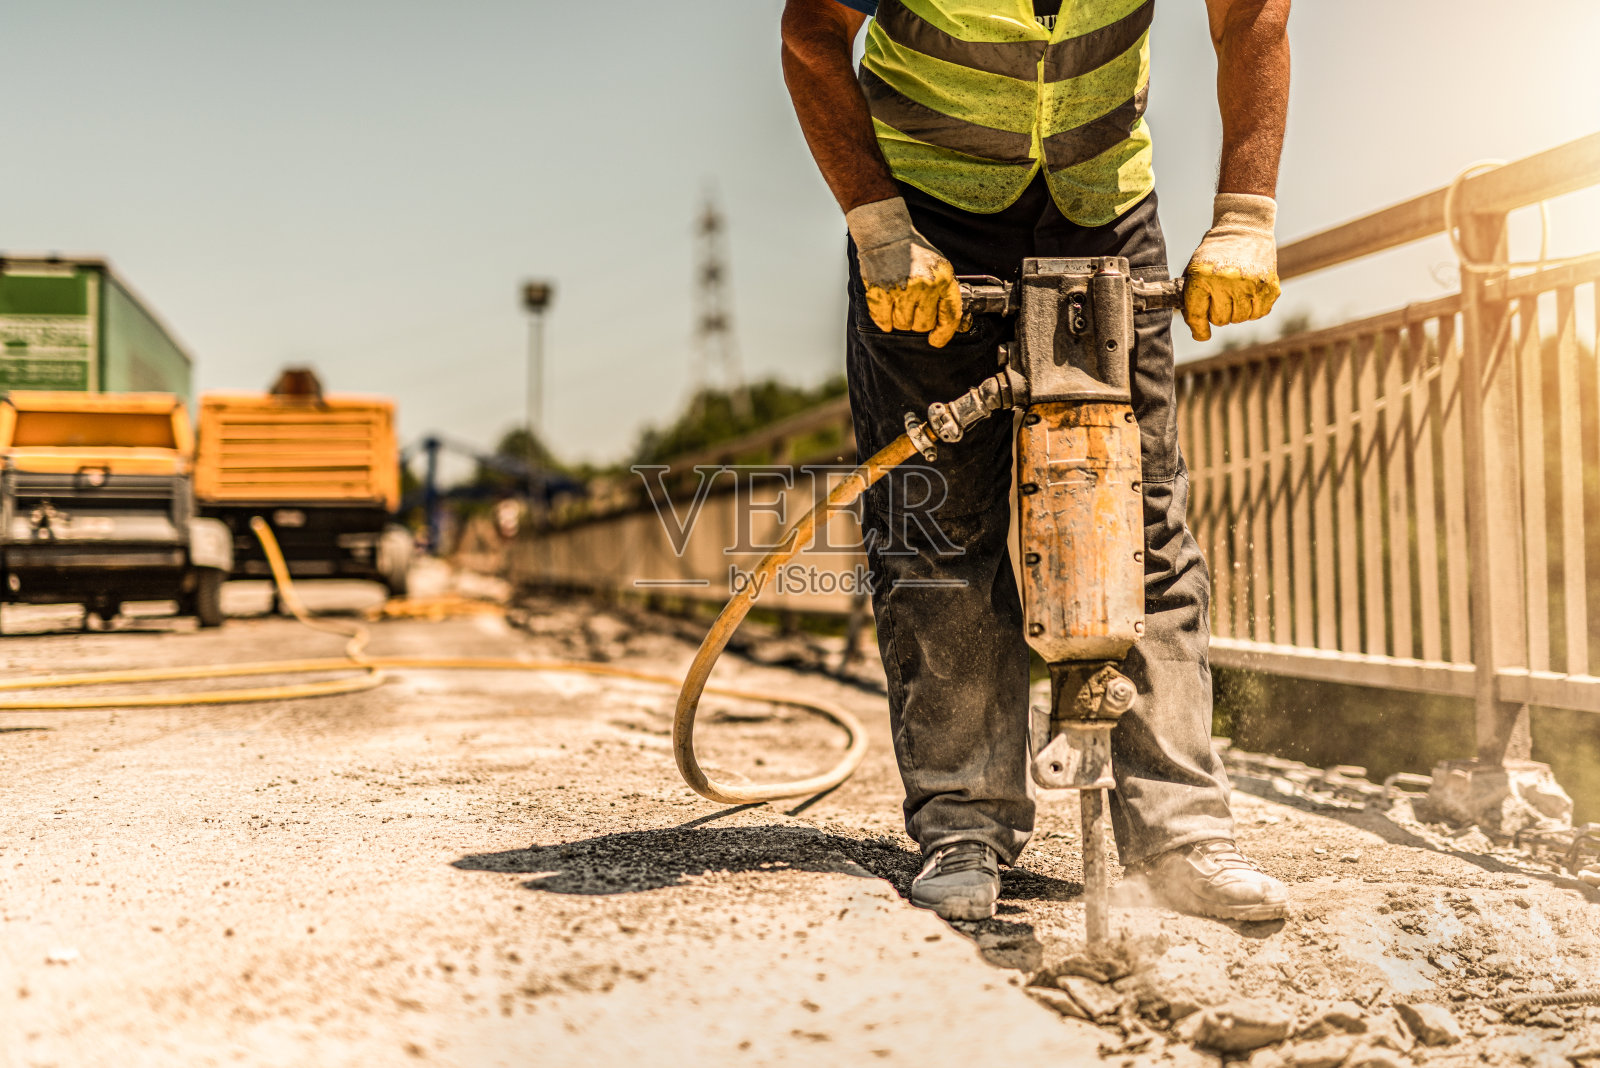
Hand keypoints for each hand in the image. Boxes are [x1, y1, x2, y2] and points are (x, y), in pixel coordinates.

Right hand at [846, 197, 961, 347]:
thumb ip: (948, 294)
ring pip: (903, 325)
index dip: (943, 334)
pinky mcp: (880, 293)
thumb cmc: (914, 253)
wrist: (888, 236)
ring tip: (898, 301)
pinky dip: (884, 320)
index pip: (950, 317)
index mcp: (943, 280)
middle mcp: (924, 286)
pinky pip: (883, 321)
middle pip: (923, 325)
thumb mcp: (941, 269)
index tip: (936, 340)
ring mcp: (901, 290)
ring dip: (900, 319)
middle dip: (917, 321)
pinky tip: (886, 307)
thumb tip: (956, 325)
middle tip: (911, 306)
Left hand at [1182, 193, 1279, 341]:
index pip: (1198, 314)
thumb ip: (1191, 295)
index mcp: (1203, 277)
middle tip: (1220, 299)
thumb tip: (1195, 326)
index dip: (1199, 329)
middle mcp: (1227, 282)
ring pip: (1240, 318)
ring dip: (1236, 311)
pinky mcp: (1269, 286)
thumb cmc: (1215, 250)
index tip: (1202, 334)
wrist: (1244, 227)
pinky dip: (1253, 309)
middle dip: (1218, 314)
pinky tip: (1249, 295)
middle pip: (1221, 320)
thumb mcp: (1195, 267)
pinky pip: (1259, 313)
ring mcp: (1250, 285)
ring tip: (1234, 295)